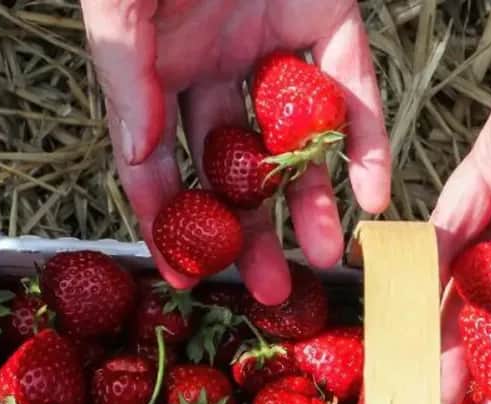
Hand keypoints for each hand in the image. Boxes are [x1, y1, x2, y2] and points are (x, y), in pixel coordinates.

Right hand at [80, 0, 390, 304]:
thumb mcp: (118, 2)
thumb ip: (125, 74)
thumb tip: (137, 154)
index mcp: (157, 66)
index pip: (160, 162)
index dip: (171, 224)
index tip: (187, 279)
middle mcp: (216, 64)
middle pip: (236, 168)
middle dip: (253, 233)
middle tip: (270, 289)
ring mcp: (274, 44)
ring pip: (297, 139)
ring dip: (314, 201)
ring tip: (326, 254)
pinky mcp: (328, 17)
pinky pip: (354, 87)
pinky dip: (367, 142)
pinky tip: (371, 193)